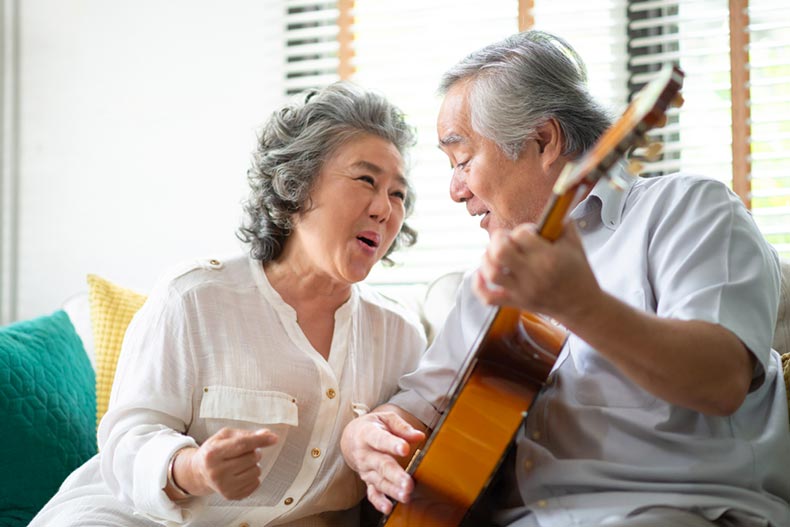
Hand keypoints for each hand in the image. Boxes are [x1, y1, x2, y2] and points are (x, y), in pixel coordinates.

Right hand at [176, 427, 277, 500]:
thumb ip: (246, 434)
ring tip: (240, 463)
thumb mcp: (225, 436)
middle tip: (243, 453)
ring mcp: (223, 486)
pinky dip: (253, 476)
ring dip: (254, 465)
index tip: (274, 438)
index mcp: (213, 453)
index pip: (241, 445)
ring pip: (256, 471)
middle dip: (254, 452)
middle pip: (252, 458)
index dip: (260, 440)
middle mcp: (216, 472)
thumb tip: (267, 434)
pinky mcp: (231, 496)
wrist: (200, 472)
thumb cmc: (214, 451)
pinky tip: (240, 474)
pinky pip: (256, 483)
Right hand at [341, 409, 424, 513]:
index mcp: (368, 434)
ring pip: (379, 481)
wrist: (351, 438)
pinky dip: (379, 501)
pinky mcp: (367, 481)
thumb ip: (402, 426)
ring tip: (406, 495)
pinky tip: (388, 507)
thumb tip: (419, 436)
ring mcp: (366, 469)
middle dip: (395, 475)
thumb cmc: (373, 426)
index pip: (380, 439)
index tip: (405, 449)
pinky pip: (372, 493)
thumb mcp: (385, 419)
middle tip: (408, 483)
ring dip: (392, 490)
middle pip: (381, 465)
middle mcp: (365, 454)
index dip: (392, 444)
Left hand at [473, 222, 600, 323]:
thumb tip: (551, 204)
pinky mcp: (515, 303)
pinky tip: (480, 273)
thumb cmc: (578, 272)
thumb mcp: (575, 243)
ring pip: (491, 272)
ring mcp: (522, 291)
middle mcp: (533, 274)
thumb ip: (562, 222)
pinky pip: (488, 297)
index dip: (522, 230)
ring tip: (494, 253)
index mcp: (549, 257)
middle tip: (504, 239)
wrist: (582, 306)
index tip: (529, 234)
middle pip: (500, 252)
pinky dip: (478, 285)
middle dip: (498, 239)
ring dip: (487, 258)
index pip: (522, 235)